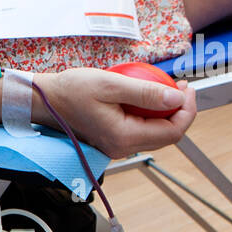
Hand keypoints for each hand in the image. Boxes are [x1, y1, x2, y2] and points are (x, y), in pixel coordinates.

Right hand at [33, 68, 196, 158]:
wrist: (44, 100)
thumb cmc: (70, 90)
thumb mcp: (111, 84)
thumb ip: (146, 92)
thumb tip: (176, 98)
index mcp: (123, 137)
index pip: (172, 131)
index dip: (187, 110)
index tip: (187, 88)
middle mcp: (121, 147)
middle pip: (167, 135)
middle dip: (180, 111)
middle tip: (179, 86)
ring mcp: (116, 146)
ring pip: (155, 134)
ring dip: (165, 112)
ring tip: (165, 89)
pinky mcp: (111, 139)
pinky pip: (140, 130)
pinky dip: (149, 114)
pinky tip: (145, 97)